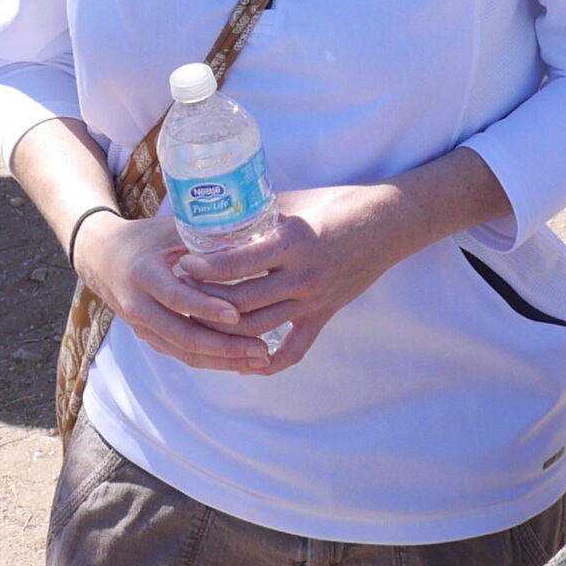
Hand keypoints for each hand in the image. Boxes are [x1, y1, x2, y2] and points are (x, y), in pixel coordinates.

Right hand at [74, 208, 274, 374]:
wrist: (102, 258)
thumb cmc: (144, 237)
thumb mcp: (168, 229)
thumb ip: (202, 234)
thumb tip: (249, 238)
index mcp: (142, 274)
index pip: (176, 297)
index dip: (206, 308)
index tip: (236, 314)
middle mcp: (138, 305)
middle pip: (183, 336)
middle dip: (225, 346)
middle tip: (262, 349)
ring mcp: (142, 326)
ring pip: (184, 352)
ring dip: (224, 359)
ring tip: (260, 358)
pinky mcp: (149, 337)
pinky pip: (182, 354)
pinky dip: (212, 359)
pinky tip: (241, 358)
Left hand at [172, 184, 411, 372]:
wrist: (386, 224)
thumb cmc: (337, 204)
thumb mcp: (294, 202)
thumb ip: (257, 215)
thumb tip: (214, 217)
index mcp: (291, 242)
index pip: (235, 264)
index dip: (202, 269)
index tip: (181, 265)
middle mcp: (301, 276)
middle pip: (240, 302)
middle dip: (204, 302)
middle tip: (179, 296)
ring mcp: (313, 300)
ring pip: (259, 328)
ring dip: (225, 331)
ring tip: (198, 323)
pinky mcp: (323, 315)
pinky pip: (294, 350)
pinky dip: (268, 363)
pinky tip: (244, 363)